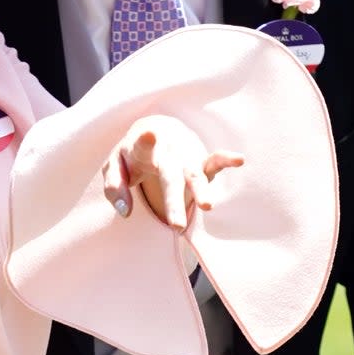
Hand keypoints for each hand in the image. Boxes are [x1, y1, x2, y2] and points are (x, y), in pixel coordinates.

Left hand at [103, 116, 242, 228]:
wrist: (155, 129)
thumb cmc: (131, 155)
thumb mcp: (114, 166)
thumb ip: (115, 187)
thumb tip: (125, 212)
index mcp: (142, 147)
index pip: (142, 145)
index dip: (145, 141)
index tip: (149, 135)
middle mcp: (167, 152)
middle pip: (170, 177)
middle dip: (174, 200)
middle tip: (176, 225)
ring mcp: (185, 157)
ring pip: (194, 175)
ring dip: (201, 190)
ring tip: (207, 206)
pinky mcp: (201, 163)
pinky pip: (215, 161)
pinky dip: (226, 160)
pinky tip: (239, 159)